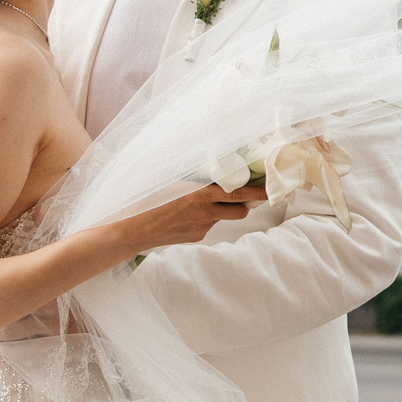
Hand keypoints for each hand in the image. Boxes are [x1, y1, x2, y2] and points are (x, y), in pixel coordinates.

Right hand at [115, 183, 266, 256]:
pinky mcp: (196, 237)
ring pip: (226, 217)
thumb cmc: (147, 199)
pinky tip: (191, 213)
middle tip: (256, 193)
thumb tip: (211, 164)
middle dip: (249, 202)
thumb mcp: (170, 181)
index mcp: (199, 195)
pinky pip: (210, 225)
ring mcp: (201, 227)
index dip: (256, 191)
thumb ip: (193, 174)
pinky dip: (208, 217)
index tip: (271, 188)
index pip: (238, 193)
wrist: (131, 230)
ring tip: (219, 199)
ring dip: (228, 210)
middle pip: (240, 210)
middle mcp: (204, 213)